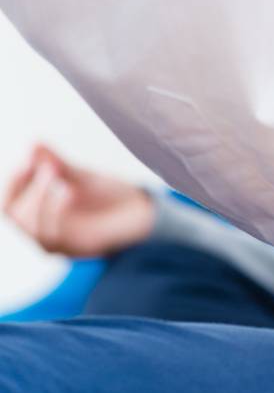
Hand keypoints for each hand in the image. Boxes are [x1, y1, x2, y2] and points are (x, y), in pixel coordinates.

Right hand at [3, 144, 155, 256]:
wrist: (141, 211)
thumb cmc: (107, 195)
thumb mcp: (79, 176)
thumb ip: (56, 163)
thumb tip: (33, 143)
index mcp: (37, 215)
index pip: (9, 202)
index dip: (14, 180)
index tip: (29, 157)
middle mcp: (42, 232)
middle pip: (13, 215)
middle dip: (22, 186)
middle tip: (42, 162)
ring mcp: (60, 243)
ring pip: (31, 228)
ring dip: (39, 197)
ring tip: (54, 170)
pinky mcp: (79, 249)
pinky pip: (57, 237)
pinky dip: (57, 212)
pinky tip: (68, 190)